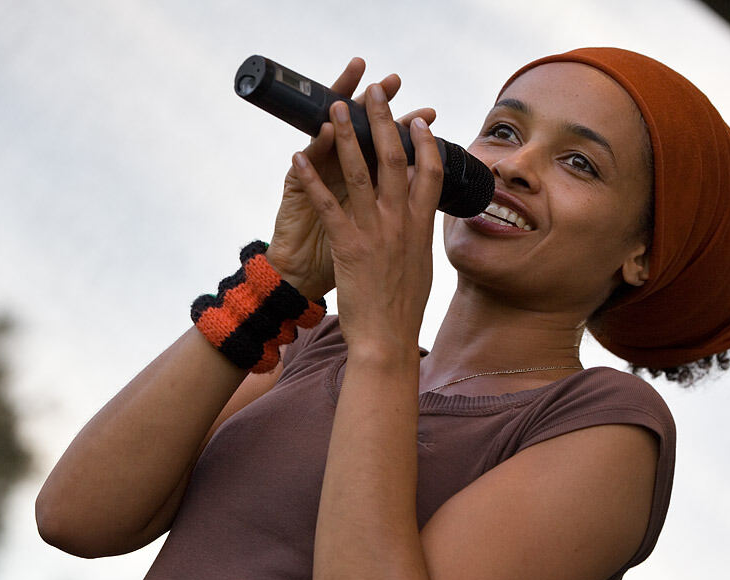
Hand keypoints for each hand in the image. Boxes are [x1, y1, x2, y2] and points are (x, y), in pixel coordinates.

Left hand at [266, 58, 435, 302]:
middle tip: (377, 90)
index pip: (430, 173)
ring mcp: (375, 231)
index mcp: (421, 227)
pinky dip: (312, 178)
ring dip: (347, 135)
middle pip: (395, 159)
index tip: (418, 120)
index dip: (424, 142)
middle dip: (384, 120)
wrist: (387, 338)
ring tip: (337, 106)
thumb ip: (420, 237)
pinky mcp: (348, 244)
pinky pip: (327, 203)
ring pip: (361, 172)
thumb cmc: (403, 308)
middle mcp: (401, 222)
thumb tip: (423, 219)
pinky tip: (300, 155)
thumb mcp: (422, 266)